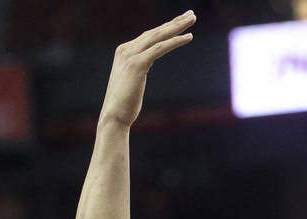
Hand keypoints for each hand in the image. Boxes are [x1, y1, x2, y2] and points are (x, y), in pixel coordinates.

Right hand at [99, 10, 195, 128]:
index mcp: (123, 52)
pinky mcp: (137, 64)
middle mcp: (126, 50)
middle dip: (174, 22)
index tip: (180, 21)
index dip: (166, 27)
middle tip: (191, 14)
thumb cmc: (124, 104)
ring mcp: (130, 56)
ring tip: (193, 19)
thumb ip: (138, 67)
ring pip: (159, 36)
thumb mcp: (131, 80)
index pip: (149, 36)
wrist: (114, 116)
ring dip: (178, 27)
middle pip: (155, 32)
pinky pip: (161, 48)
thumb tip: (146, 64)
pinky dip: (175, 41)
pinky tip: (188, 37)